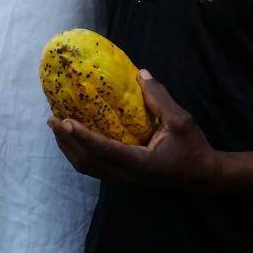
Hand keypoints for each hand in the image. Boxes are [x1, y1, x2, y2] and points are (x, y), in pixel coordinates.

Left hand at [49, 72, 221, 188]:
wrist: (200, 175)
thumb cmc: (192, 148)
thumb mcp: (181, 121)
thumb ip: (160, 98)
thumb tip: (140, 73)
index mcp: (140, 163)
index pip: (104, 150)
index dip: (82, 136)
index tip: (64, 121)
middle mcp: (126, 175)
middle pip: (87, 161)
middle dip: (66, 140)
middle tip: (52, 118)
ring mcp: (122, 179)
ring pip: (86, 167)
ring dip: (68, 147)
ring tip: (56, 127)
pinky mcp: (121, 176)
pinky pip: (92, 167)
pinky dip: (78, 152)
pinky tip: (73, 137)